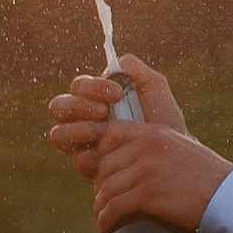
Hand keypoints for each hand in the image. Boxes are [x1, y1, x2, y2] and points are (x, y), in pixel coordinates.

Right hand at [47, 54, 189, 179]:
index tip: (116, 93)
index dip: (92, 87)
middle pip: (58, 107)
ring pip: (58, 134)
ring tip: (104, 132)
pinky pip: (79, 160)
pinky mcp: (90, 167)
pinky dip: (94, 156)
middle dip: (78, 106)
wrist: (174, 151)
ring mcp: (82, 144)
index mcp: (93, 97)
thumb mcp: (154, 87)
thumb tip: (113, 64)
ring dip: (80, 130)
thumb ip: (134, 69)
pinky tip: (113, 155)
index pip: (78, 86)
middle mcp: (81, 119)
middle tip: (103, 112)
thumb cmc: (162, 116)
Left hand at [89, 121, 232, 232]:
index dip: (101, 154)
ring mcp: (148, 169)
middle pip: (105, 165)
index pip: (111, 133)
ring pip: (107, 188)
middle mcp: (148, 146)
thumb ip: (157, 151)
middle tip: (103, 202)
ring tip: (103, 218)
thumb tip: (132, 168)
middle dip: (100, 187)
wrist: (230, 197)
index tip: (105, 174)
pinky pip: (115, 207)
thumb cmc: (209, 180)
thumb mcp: (183, 150)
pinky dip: (106, 220)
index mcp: (156, 133)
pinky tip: (106, 228)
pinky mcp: (149, 193)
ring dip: (100, 207)